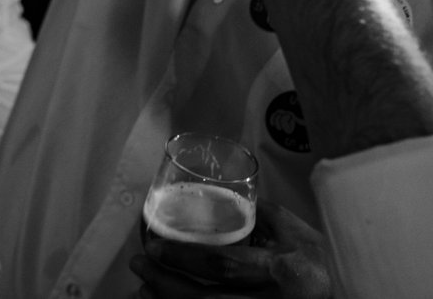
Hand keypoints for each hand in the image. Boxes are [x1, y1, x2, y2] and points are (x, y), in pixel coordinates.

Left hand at [132, 202, 331, 297]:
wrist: (351, 297)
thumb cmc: (324, 267)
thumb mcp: (301, 238)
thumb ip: (265, 217)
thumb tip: (225, 199)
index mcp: (282, 273)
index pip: (223, 266)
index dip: (183, 258)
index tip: (153, 246)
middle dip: (165, 285)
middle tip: (138, 265)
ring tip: (142, 288)